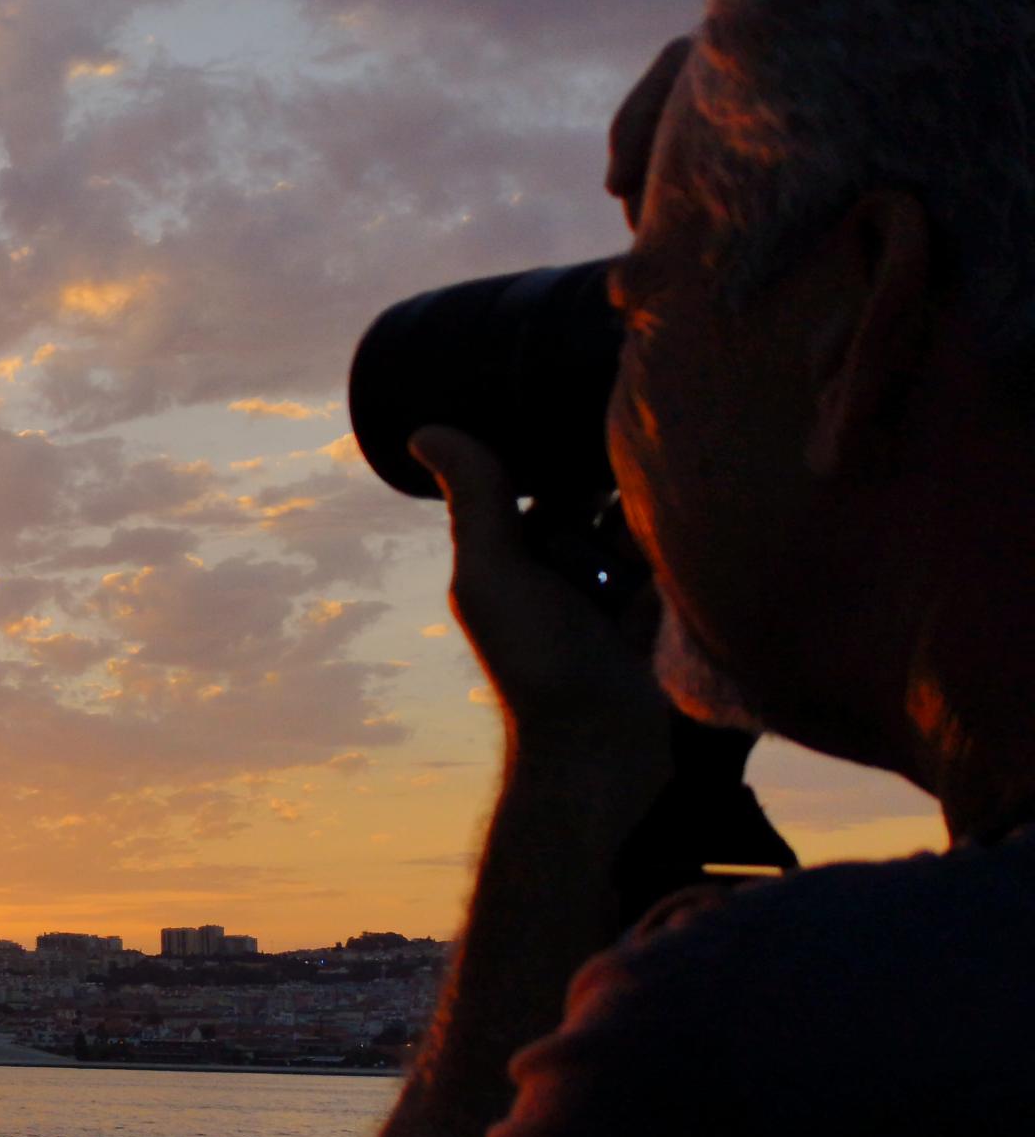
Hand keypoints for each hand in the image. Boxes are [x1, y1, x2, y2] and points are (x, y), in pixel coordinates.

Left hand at [412, 424, 674, 807]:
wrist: (607, 742)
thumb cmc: (535, 659)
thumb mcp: (493, 572)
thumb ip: (476, 502)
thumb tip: (424, 430)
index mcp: (517, 552)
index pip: (543, 478)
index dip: (561, 441)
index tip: (587, 393)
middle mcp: (565, 566)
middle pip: (599, 494)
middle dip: (619, 470)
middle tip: (650, 426)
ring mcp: (617, 587)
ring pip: (642, 519)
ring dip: (657, 499)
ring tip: (684, 462)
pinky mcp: (665, 608)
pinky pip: (679, 555)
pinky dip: (688, 536)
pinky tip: (712, 501)